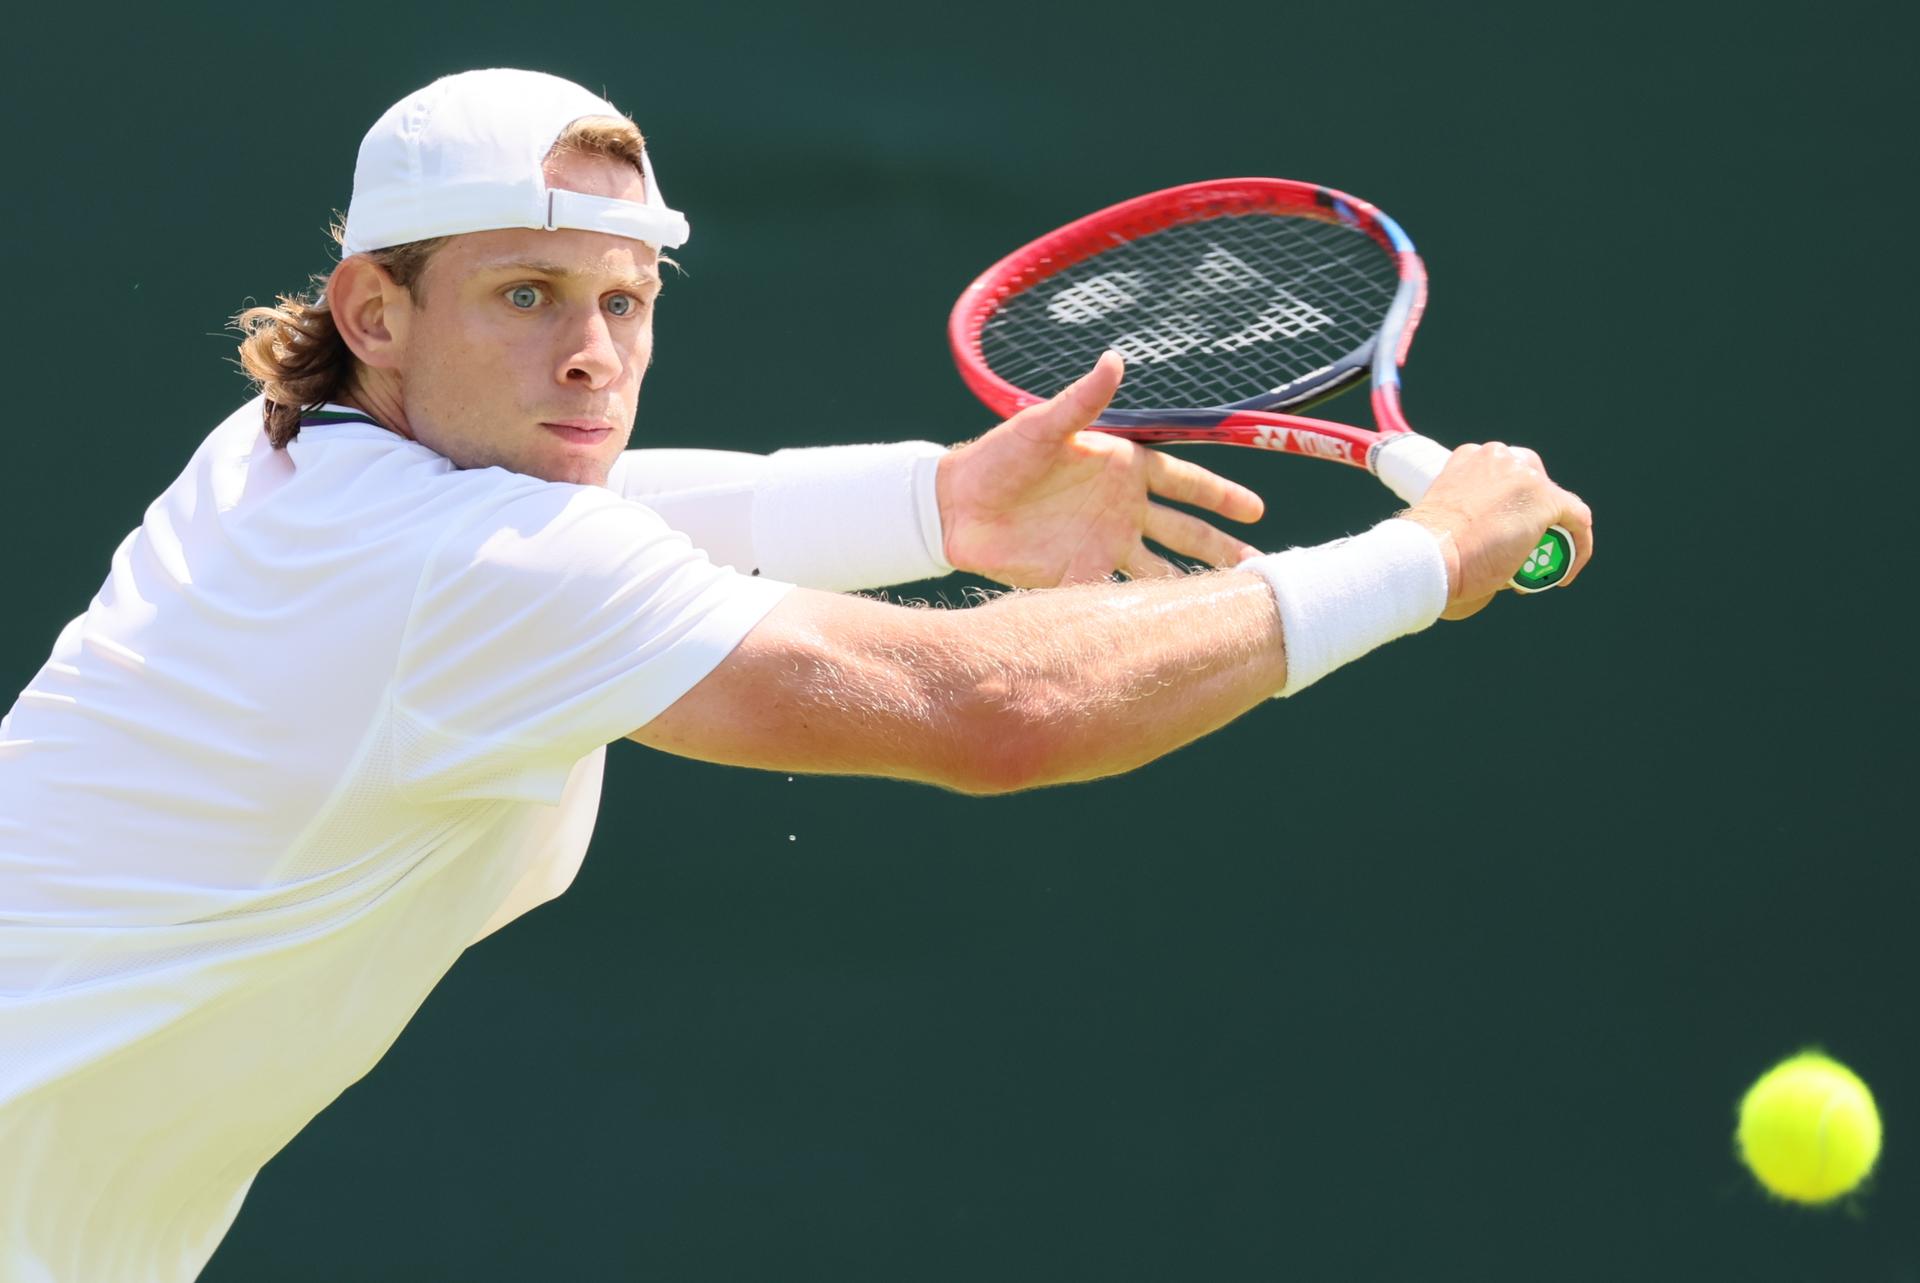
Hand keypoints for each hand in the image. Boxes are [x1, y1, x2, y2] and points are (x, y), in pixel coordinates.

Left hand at [936, 352, 1263, 586]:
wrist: (956, 507)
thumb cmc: (999, 457)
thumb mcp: (1042, 426)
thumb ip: (1082, 402)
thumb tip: (1115, 360)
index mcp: (1123, 468)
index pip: (1184, 482)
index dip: (1220, 494)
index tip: (1256, 510)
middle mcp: (1122, 509)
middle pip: (1184, 532)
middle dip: (1221, 549)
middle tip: (1259, 570)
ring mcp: (1104, 544)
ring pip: (1161, 569)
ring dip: (1192, 585)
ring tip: (1228, 605)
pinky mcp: (1079, 576)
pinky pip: (1121, 595)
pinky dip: (1145, 610)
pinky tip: (1172, 628)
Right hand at [1398, 442, 1594, 619]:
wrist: (1428, 557)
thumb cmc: (1425, 555)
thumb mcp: (1444, 523)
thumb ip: (1468, 521)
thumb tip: (1493, 554)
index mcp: (1469, 457)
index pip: (1504, 479)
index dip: (1509, 510)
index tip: (1499, 540)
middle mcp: (1499, 456)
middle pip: (1532, 485)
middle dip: (1532, 518)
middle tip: (1520, 552)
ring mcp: (1525, 475)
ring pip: (1554, 504)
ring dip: (1551, 534)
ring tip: (1536, 569)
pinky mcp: (1546, 499)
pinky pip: (1577, 521)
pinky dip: (1578, 547)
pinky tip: (1565, 574)